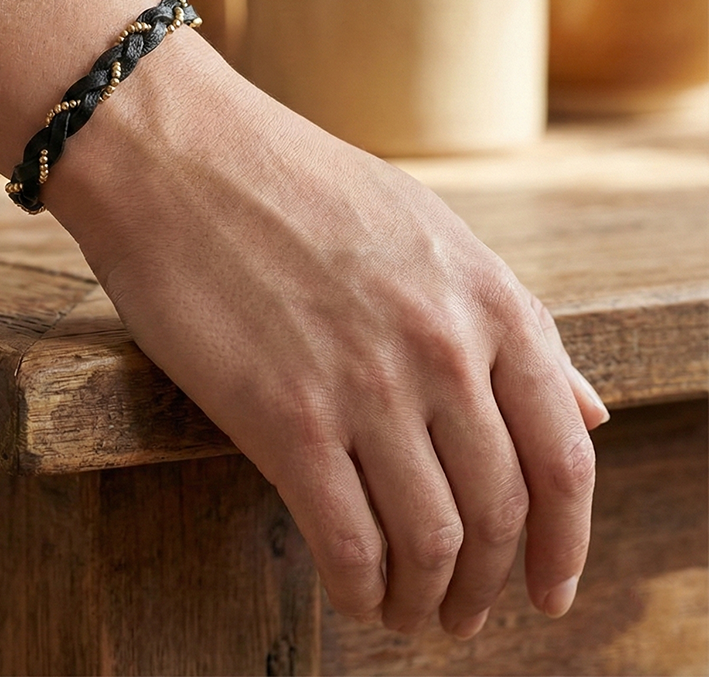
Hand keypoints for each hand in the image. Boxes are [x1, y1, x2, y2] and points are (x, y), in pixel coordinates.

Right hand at [0, 0, 607, 638]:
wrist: (178, 153)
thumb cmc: (292, 183)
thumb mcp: (425, 230)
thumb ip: (505, 322)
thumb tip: (588, 407)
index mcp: (484, 299)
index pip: (562, 457)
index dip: (565, 543)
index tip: (548, 587)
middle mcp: (441, 349)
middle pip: (500, 513)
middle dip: (491, 585)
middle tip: (466, 613)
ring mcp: (365, 385)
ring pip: (433, 543)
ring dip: (429, 600)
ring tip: (410, 613)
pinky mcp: (284, 418)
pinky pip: (349, 544)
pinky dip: (362, 590)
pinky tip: (353, 592)